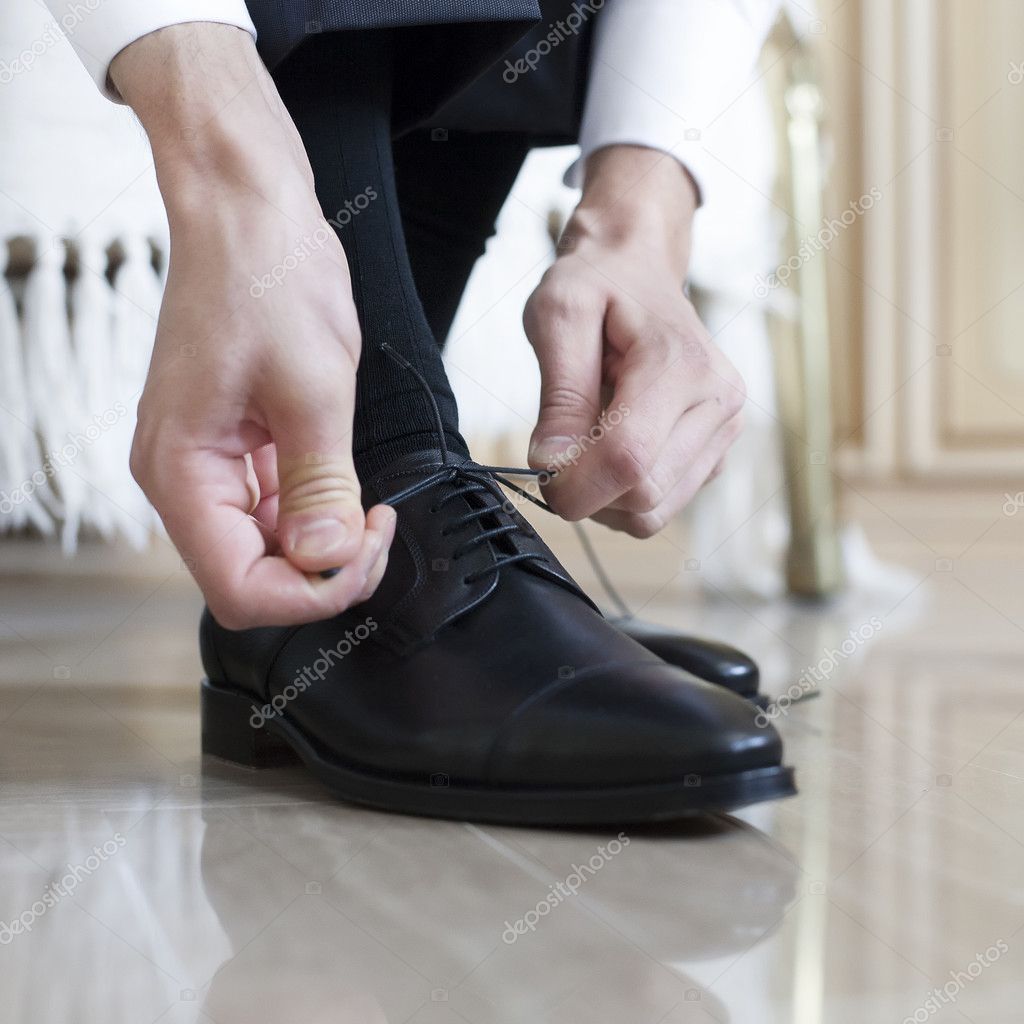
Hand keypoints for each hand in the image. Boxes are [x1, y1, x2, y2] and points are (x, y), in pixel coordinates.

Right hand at [113, 25, 394, 627]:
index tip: (366, 554)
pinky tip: (349, 485)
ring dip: (324, 542)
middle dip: (323, 570)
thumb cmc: (268, 276)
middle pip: (252, 575)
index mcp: (182, 471)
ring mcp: (206, 463)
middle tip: (380, 528)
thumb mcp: (313, 390)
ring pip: (266, 548)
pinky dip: (315, 510)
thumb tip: (326, 560)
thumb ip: (321, 487)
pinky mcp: (233, 447)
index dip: (311, 593)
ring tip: (372, 506)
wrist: (247, 211)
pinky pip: (273, 507)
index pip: (239, 588)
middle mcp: (182, 477)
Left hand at [523, 146, 744, 537]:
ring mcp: (723, 432)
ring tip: (588, 440)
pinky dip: (625, 494)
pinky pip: (662, 507)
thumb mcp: (558, 315)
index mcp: (683, 364)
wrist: (638, 268)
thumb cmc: (597, 284)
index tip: (539, 469)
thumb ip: (559, 394)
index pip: (628, 459)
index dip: (573, 484)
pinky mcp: (714, 454)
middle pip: (642, 496)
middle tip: (558, 449)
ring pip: (653, 514)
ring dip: (605, 498)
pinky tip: (613, 445)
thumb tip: (551, 464)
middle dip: (586, 490)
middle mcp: (718, 403)